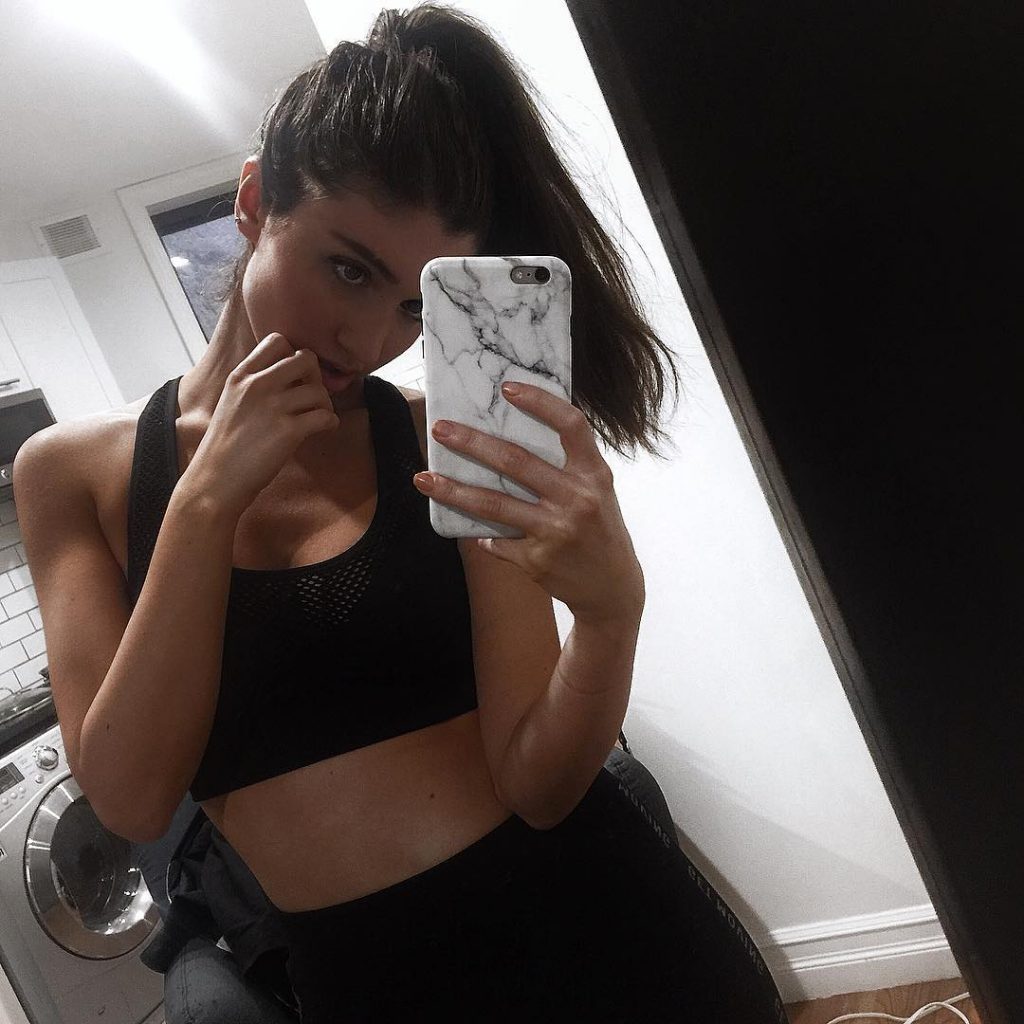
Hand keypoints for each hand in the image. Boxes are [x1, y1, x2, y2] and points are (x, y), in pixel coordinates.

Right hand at [186, 334, 338, 518]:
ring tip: (318, 418)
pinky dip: (330, 422)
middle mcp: (257, 385)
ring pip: (319, 390)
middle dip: (315, 377)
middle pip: (305, 358)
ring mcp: (273, 407)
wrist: (216, 480)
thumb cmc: (224, 447)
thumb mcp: (230, 402)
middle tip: (312, 396)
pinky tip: (324, 429)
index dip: (294, 355)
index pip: (277, 341)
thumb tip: (287, 378)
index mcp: (241, 375)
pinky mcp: (288, 431)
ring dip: (325, 404)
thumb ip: (253, 385)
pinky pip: (325, 416)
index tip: (296, 375)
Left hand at [413, 382, 644, 624]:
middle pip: (515, 462)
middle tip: (440, 428)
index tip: (507, 387)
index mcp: (594, 474)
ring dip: (453, 490)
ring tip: (423, 478)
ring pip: (493, 504)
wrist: (612, 589)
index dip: (540, 402)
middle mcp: (577, 500)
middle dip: (472, 442)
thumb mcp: (597, 490)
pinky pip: (496, 541)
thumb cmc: (600, 528)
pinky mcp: (537, 561)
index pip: (571, 425)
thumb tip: (512, 432)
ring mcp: (555, 532)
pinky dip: (479, 534)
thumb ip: (568, 464)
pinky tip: (470, 530)